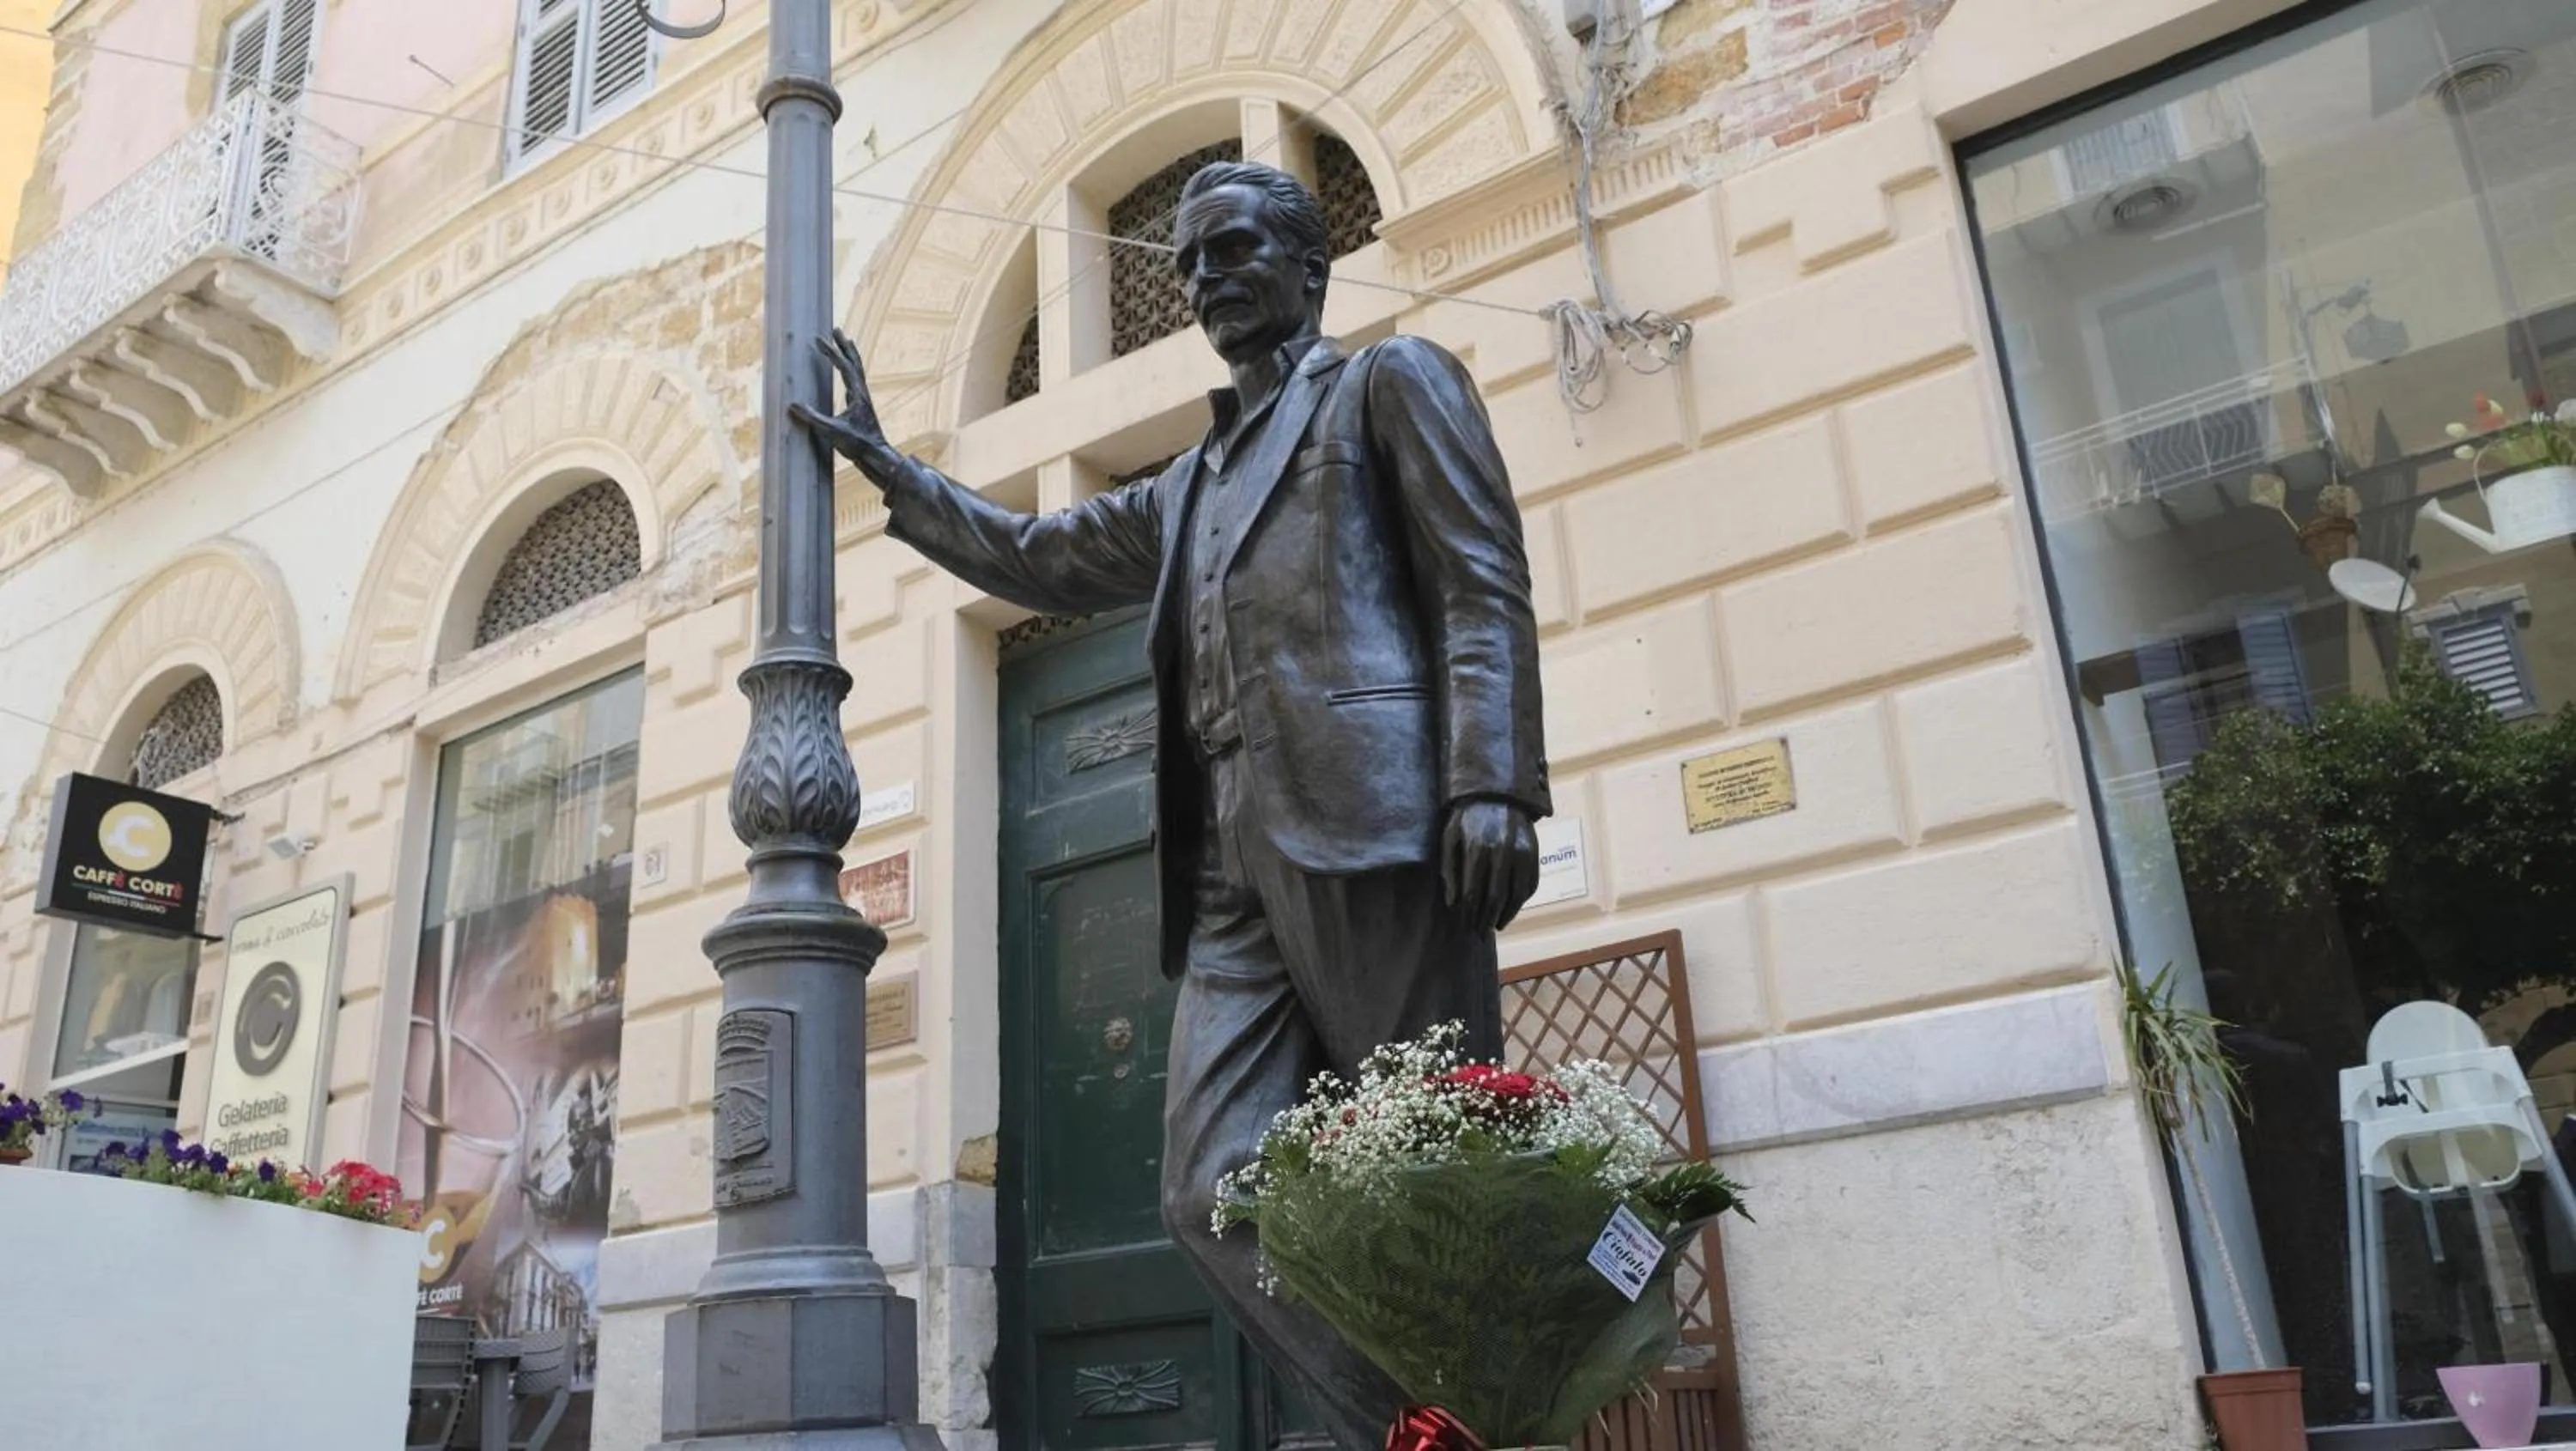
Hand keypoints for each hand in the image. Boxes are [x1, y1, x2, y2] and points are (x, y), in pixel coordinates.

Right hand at [787, 328, 894, 479]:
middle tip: (836, 329)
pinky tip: (845, 376)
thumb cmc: (858, 445)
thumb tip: (792, 405)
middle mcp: (862, 393)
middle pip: (855, 363)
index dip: (831, 353)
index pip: (843, 367)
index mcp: (857, 395)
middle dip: (844, 346)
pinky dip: (849, 373)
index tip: (818, 340)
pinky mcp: (861, 408)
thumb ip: (812, 418)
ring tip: (844, 343)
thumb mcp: (832, 431)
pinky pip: (855, 384)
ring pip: (857, 371)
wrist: (877, 457)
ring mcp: (863, 400)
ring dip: (849, 356)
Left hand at [1441, 799, 1538, 931]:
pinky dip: (1523, 899)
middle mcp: (1502, 850)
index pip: (1473, 892)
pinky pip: (1531, 882)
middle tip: (1480, 932)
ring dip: (1508, 914)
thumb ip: (1450, 870)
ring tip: (1497, 925)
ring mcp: (1522, 850)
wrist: (1495, 791)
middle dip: (1487, 919)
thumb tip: (1454, 904)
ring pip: (1517, 893)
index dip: (1469, 913)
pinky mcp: (1534, 850)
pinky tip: (1513, 908)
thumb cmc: (1465, 816)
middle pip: (1495, 897)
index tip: (1465, 925)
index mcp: (1477, 847)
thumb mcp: (1449, 838)